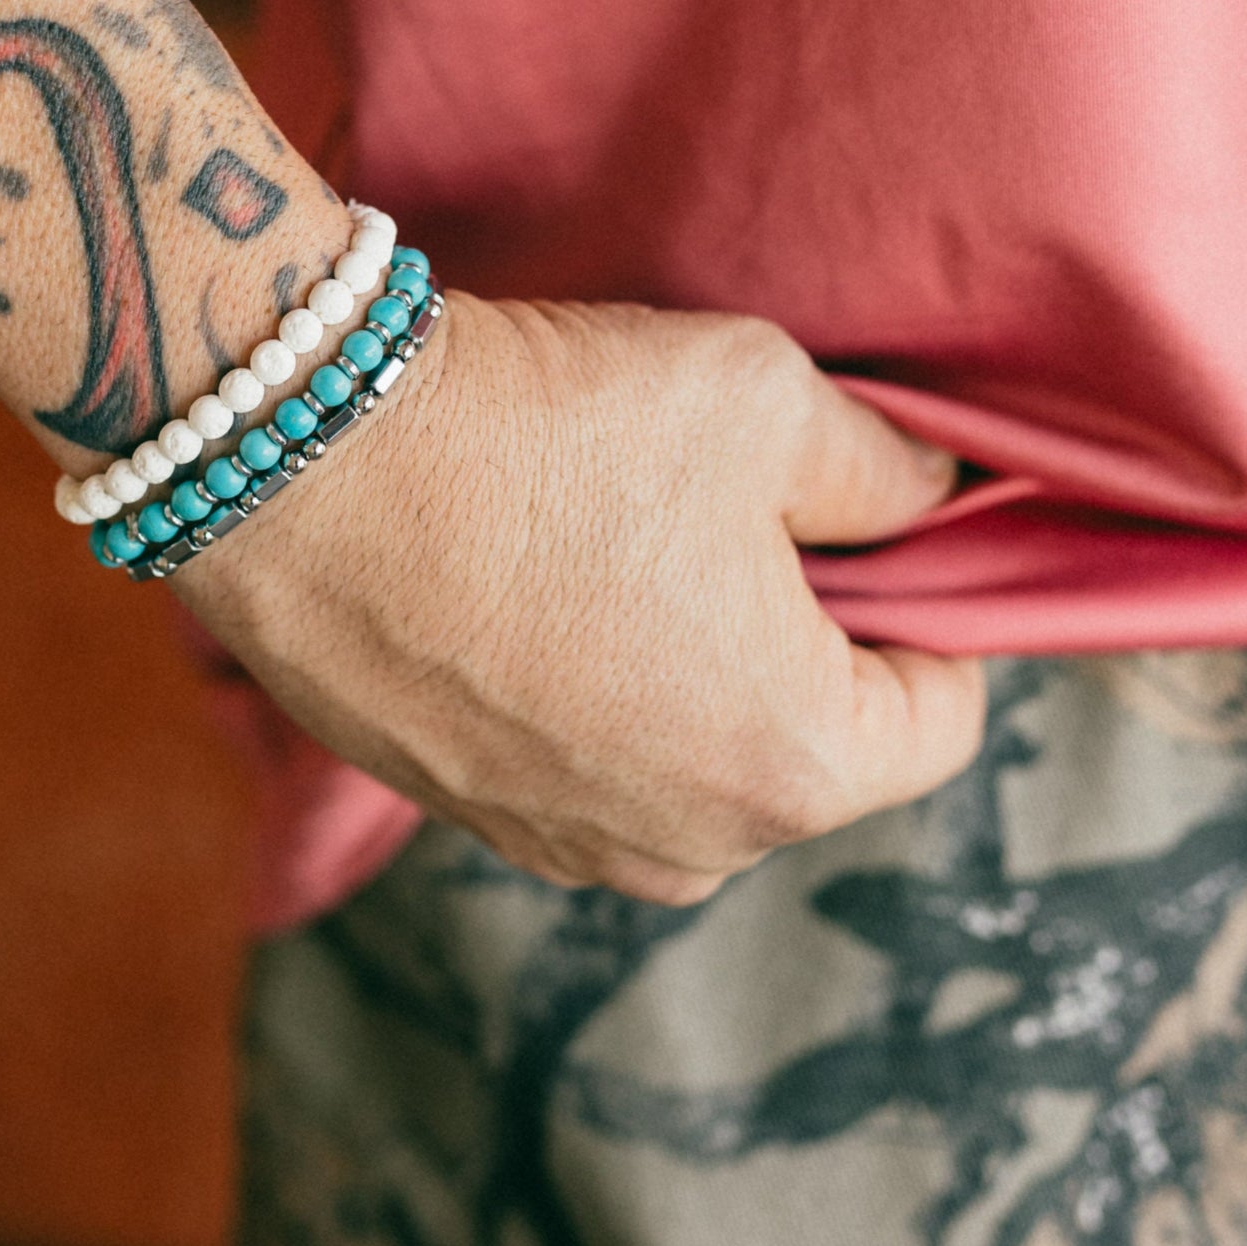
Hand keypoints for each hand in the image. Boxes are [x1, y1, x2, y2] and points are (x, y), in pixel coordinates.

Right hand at [172, 294, 986, 903]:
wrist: (302, 463)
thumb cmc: (545, 429)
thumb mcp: (766, 397)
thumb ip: (886, 469)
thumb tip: (925, 498)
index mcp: (794, 766)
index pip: (944, 714)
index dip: (925, 600)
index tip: (859, 524)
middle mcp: (685, 849)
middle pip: (809, 741)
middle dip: (797, 638)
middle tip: (720, 514)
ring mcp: (561, 844)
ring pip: (690, 753)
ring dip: (682, 666)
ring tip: (606, 543)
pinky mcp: (464, 813)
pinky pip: (579, 758)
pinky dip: (580, 686)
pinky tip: (526, 583)